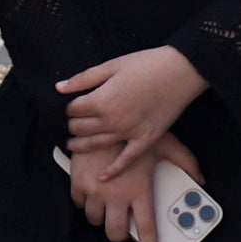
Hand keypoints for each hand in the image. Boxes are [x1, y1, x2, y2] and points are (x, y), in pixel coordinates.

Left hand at [54, 45, 203, 184]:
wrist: (180, 71)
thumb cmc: (146, 64)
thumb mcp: (111, 66)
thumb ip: (83, 79)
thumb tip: (59, 88)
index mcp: (100, 100)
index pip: (73, 110)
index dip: (68, 108)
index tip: (70, 107)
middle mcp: (111, 121)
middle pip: (81, 128)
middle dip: (72, 126)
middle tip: (70, 124)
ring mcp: (128, 133)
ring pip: (96, 145)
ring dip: (80, 146)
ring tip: (72, 145)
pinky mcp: (145, 140)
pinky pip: (126, 160)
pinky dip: (113, 170)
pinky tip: (103, 177)